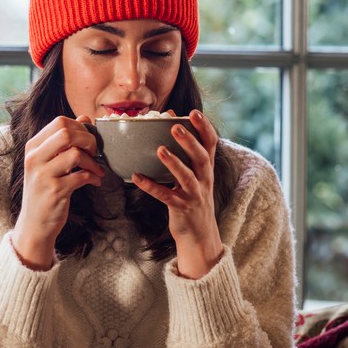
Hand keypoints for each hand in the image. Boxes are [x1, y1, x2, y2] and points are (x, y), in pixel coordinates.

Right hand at [12, 115, 103, 269]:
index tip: (88, 141)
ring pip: (75, 153)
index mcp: (33, 147)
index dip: (80, 128)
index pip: (59, 122)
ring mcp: (43, 175)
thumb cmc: (45, 190)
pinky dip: (93, 177)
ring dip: (93, 162)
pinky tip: (96, 182)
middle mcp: (34, 158)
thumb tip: (84, 118)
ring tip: (97, 170)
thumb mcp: (49, 162)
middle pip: (66, 133)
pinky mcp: (54, 191)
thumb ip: (64, 140)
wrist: (34, 223)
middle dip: (88, 140)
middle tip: (95, 152)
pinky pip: (81, 176)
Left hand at [132, 110, 222, 278]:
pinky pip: (165, 196)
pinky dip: (151, 187)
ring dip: (173, 163)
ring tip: (160, 150)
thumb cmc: (192, 197)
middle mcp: (204, 180)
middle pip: (201, 158)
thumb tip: (170, 121)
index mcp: (207, 169)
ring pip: (186, 177)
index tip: (194, 112)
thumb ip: (186, 152)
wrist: (199, 235)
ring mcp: (194, 195)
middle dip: (189, 142)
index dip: (204, 128)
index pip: (211, 144)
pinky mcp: (181, 208)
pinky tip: (136, 177)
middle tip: (175, 127)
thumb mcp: (195, 175)